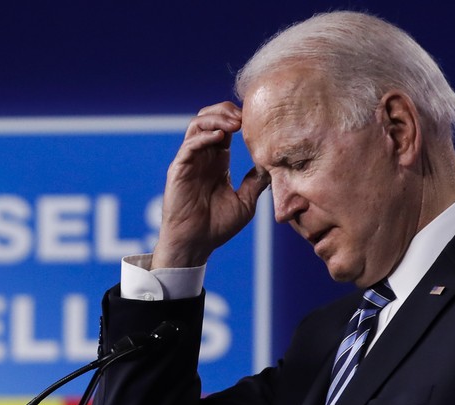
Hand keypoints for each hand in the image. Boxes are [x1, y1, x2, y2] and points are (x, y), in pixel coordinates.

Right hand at [152, 102, 269, 268]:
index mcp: (218, 162)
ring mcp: (189, 161)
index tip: (257, 120)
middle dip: (226, 111)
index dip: (239, 118)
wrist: (196, 244)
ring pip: (197, 124)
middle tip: (245, 117)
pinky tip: (220, 137)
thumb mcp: (246, 202)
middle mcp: (203, 157)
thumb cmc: (217, 227)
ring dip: (216, 118)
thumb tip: (274, 166)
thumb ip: (256, 182)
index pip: (225, 127)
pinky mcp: (179, 169)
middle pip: (209, 118)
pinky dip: (204, 136)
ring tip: (235, 123)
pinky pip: (189, 145)